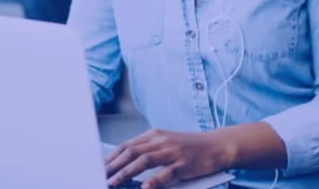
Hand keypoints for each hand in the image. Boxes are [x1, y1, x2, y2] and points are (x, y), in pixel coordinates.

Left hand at [104, 129, 232, 188]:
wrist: (218, 145)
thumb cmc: (191, 147)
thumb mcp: (168, 143)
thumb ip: (150, 150)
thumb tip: (127, 164)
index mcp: (155, 134)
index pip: (127, 145)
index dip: (112, 157)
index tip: (100, 167)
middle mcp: (162, 141)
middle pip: (132, 152)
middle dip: (114, 166)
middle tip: (101, 176)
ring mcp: (173, 152)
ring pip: (144, 160)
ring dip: (126, 172)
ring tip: (113, 183)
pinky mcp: (184, 164)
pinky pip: (166, 173)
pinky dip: (153, 181)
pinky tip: (144, 188)